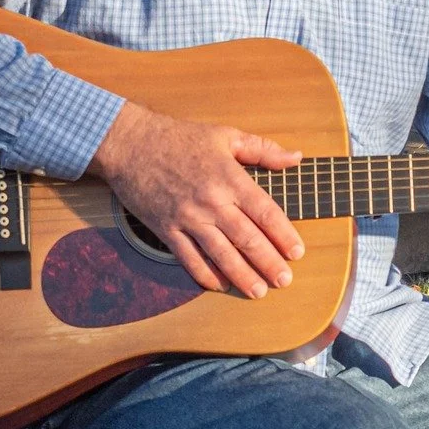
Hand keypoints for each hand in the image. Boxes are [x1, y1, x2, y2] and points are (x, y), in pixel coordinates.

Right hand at [87, 102, 305, 297]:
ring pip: (220, 254)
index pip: (265, 213)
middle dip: (268, 263)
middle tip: (284, 281)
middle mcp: (211, 202)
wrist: (130, 143)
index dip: (284, 235)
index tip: (297, 252)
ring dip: (242, 275)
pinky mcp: (166, 229)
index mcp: (230, 179)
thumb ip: (264, 150)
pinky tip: (221, 285)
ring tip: (259, 291)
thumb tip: (296, 158)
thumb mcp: (227, 136)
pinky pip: (188, 258)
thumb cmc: (180, 138)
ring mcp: (188, 218)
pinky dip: (205, 274)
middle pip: (247, 239)